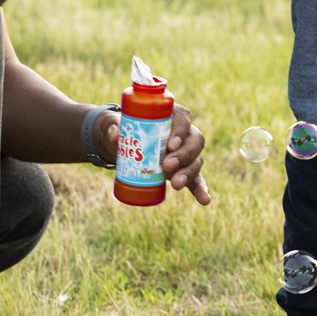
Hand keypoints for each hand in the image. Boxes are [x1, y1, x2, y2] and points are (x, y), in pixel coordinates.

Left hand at [96, 103, 211, 204]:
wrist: (122, 146)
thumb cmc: (122, 129)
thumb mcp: (113, 124)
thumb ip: (111, 125)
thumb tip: (115, 135)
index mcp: (171, 115)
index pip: (183, 117)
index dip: (181, 130)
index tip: (170, 144)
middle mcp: (184, 133)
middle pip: (194, 140)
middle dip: (184, 154)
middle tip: (166, 166)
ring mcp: (186, 152)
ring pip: (196, 159)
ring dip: (189, 172)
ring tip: (175, 185)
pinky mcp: (184, 169)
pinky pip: (196, 179)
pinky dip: (200, 189)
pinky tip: (204, 200)